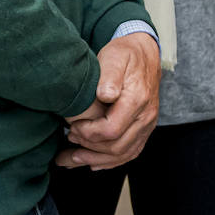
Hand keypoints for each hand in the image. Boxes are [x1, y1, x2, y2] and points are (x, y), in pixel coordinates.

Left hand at [58, 33, 159, 170]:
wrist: (145, 53)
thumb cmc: (126, 54)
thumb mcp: (115, 56)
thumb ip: (110, 75)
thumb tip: (105, 95)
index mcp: (137, 99)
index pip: (111, 130)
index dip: (88, 133)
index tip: (73, 126)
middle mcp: (146, 116)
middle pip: (116, 147)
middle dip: (87, 149)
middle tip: (67, 139)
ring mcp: (147, 125)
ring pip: (122, 154)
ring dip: (95, 159)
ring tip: (71, 158)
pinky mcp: (145, 129)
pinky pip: (130, 153)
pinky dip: (110, 161)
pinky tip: (92, 162)